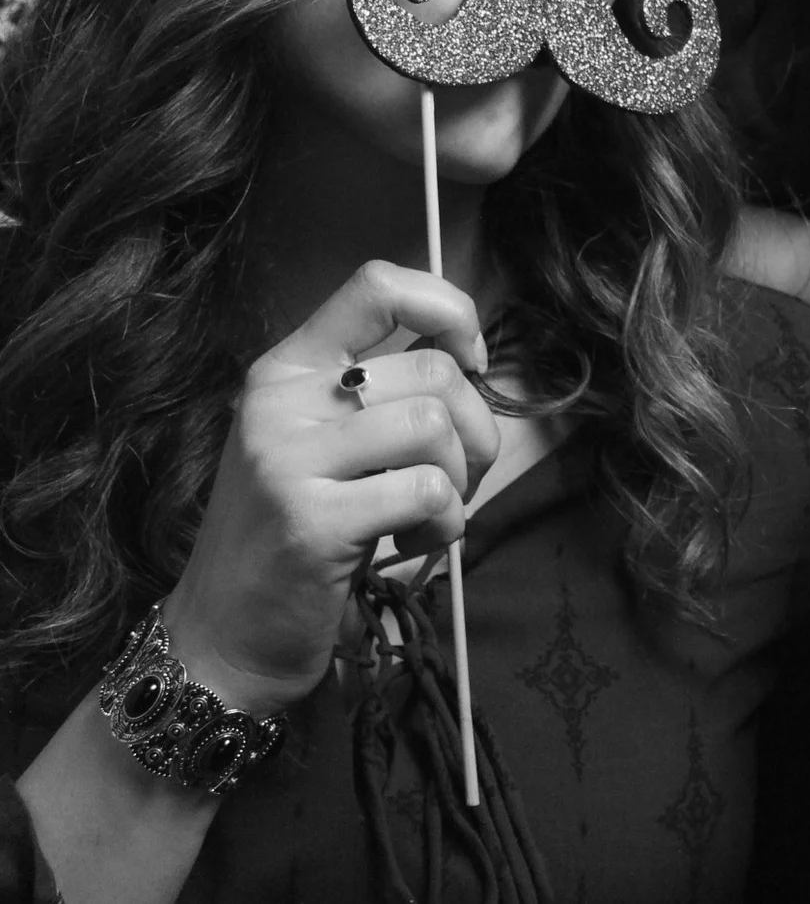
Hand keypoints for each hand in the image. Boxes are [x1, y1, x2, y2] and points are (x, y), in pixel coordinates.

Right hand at [159, 261, 497, 716]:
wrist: (224, 634)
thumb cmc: (296, 531)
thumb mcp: (323, 442)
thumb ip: (381, 393)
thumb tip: (472, 359)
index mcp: (285, 368)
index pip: (376, 285)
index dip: (450, 310)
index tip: (473, 359)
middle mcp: (280, 401)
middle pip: (433, 370)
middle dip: (477, 429)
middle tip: (456, 477)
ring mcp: (289, 459)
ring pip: (435, 424)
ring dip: (462, 479)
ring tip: (428, 514)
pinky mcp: (313, 520)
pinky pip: (428, 491)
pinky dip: (446, 523)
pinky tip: (411, 543)